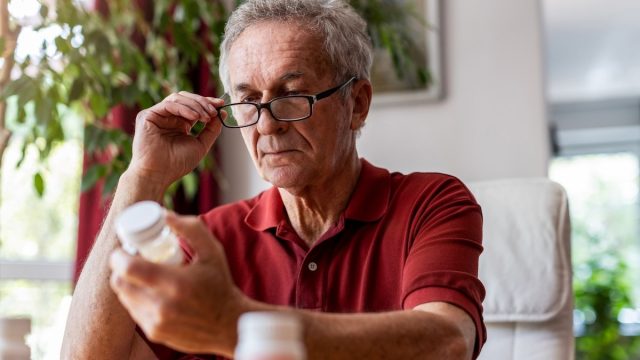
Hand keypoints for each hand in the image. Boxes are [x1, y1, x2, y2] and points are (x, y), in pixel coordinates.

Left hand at [109, 212, 244, 355]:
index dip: (119, 256)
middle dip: (121, 268)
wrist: (229, 324)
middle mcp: (161, 306)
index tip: (126, 249)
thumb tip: (164, 215)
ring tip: (145, 275)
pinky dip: (138, 299)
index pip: (127, 268)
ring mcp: (156, 322)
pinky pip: (134, 311)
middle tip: (134, 259)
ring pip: (124, 297)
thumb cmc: (220, 284)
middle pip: (119, 283)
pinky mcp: (155, 333)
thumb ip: (191, 229)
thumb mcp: (212, 251)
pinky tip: (153, 293)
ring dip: (129, 283)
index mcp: (174, 283)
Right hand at [128, 91, 223, 187]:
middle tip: (214, 110)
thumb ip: (211, 129)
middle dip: (202, 102)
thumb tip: (222, 112)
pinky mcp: (147, 115)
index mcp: (180, 124)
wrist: (158, 174)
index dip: (207, 102)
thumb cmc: (177, 164)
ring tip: (205, 117)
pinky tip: (195, 117)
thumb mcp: (201, 144)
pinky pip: (168, 105)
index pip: (194, 106)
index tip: (221, 104)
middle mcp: (168, 117)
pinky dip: (184, 108)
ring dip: (195, 105)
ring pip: (178, 98)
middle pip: (186, 98)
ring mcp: (157, 115)